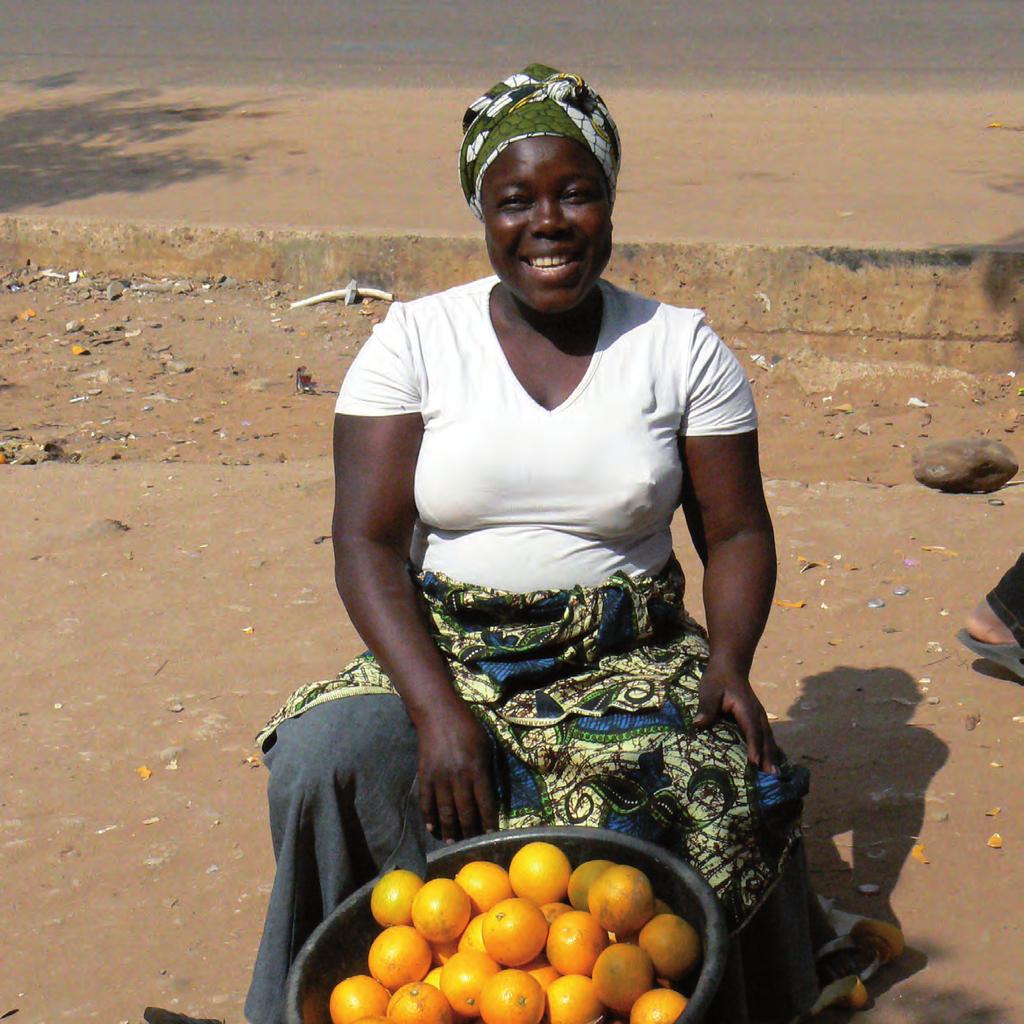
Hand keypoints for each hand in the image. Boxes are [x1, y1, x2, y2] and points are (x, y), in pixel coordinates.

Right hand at [414, 700, 498, 842]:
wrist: (437, 713)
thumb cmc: (467, 727)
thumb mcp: (485, 745)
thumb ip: (487, 770)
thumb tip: (489, 795)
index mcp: (477, 768)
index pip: (486, 803)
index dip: (489, 822)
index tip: (492, 836)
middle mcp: (459, 776)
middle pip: (466, 811)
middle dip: (471, 831)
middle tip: (473, 845)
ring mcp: (440, 777)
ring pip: (446, 810)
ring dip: (451, 829)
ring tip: (454, 842)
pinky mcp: (425, 776)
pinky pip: (427, 801)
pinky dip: (429, 817)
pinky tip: (433, 828)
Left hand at [693, 666, 778, 772]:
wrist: (729, 668)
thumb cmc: (717, 680)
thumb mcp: (709, 691)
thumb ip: (706, 707)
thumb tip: (698, 723)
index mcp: (746, 708)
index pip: (752, 729)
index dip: (754, 746)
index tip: (754, 763)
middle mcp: (757, 714)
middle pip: (765, 737)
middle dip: (768, 756)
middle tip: (771, 776)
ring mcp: (760, 718)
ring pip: (769, 738)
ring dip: (772, 755)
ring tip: (774, 775)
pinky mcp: (758, 721)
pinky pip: (766, 737)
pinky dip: (769, 750)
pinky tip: (771, 763)